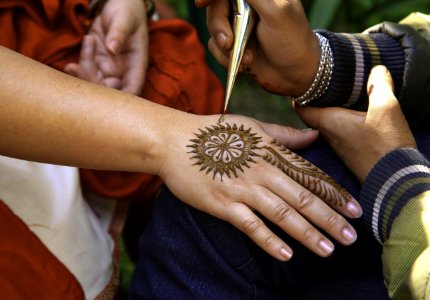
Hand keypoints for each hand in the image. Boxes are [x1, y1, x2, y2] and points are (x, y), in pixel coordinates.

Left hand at [64, 0, 148, 94]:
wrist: (117, 4)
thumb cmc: (127, 10)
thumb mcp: (125, 19)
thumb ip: (119, 33)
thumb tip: (113, 49)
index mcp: (137, 65)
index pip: (133, 90)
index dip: (122, 100)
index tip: (105, 97)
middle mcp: (123, 72)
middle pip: (110, 92)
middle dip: (94, 84)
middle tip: (81, 65)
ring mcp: (108, 69)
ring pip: (95, 83)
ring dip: (84, 72)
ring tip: (88, 41)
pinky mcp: (96, 63)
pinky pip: (85, 73)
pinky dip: (76, 70)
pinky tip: (70, 65)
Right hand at [158, 113, 361, 260]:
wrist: (175, 142)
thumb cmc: (214, 132)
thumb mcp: (251, 126)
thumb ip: (284, 134)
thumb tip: (314, 134)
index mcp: (271, 151)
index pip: (310, 175)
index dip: (335, 194)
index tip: (355, 211)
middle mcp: (262, 171)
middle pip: (302, 198)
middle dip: (330, 219)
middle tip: (351, 238)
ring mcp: (243, 189)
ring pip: (282, 214)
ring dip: (307, 233)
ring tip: (328, 250)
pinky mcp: (224, 205)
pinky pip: (251, 226)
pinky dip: (270, 241)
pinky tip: (287, 255)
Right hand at [196, 0, 318, 95]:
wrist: (297, 76)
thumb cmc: (292, 41)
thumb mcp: (275, 11)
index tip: (201, 3)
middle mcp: (247, 5)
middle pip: (215, 6)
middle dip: (219, 26)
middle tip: (228, 42)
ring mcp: (239, 25)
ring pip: (213, 27)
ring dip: (225, 47)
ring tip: (247, 58)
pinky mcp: (234, 44)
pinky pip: (215, 47)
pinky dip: (226, 58)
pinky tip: (245, 64)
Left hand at [297, 66, 416, 181]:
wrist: (394, 181)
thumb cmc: (385, 145)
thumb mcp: (386, 109)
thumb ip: (379, 85)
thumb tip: (376, 69)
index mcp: (328, 122)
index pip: (301, 107)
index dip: (299, 93)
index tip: (303, 81)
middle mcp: (327, 136)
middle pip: (313, 114)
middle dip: (316, 100)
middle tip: (323, 84)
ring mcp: (338, 147)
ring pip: (327, 124)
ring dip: (331, 111)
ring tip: (341, 96)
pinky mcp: (350, 154)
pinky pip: (340, 134)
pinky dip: (343, 123)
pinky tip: (356, 117)